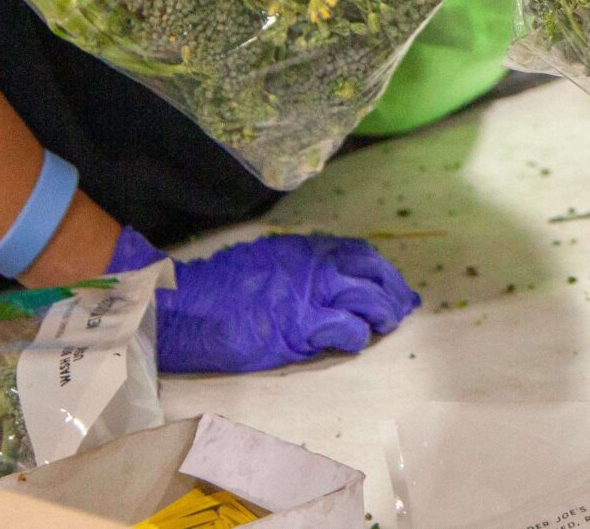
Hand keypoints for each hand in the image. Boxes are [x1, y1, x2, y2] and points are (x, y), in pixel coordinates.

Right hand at [110, 227, 418, 374]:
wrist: (188, 308)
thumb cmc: (218, 289)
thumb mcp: (263, 259)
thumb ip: (297, 264)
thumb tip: (325, 276)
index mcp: (302, 248)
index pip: (357, 252)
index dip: (380, 269)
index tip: (392, 283)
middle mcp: (312, 265)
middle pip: (371, 271)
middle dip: (392, 289)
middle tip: (401, 307)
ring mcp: (308, 295)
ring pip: (366, 298)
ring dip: (383, 312)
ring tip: (385, 325)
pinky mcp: (299, 327)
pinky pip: (346, 329)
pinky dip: (357, 336)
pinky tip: (354, 342)